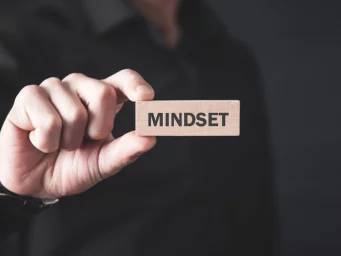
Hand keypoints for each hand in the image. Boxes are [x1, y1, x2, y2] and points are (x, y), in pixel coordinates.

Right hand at [0, 70, 155, 198]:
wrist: (35, 182)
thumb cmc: (71, 167)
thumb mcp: (103, 162)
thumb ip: (126, 150)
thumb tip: (150, 138)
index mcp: (103, 99)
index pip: (124, 80)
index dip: (135, 85)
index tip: (146, 98)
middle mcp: (81, 87)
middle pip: (104, 93)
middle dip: (98, 129)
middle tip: (84, 141)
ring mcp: (54, 88)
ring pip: (75, 113)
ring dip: (69, 141)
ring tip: (59, 143)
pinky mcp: (29, 96)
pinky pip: (49, 120)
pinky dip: (47, 141)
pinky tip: (40, 141)